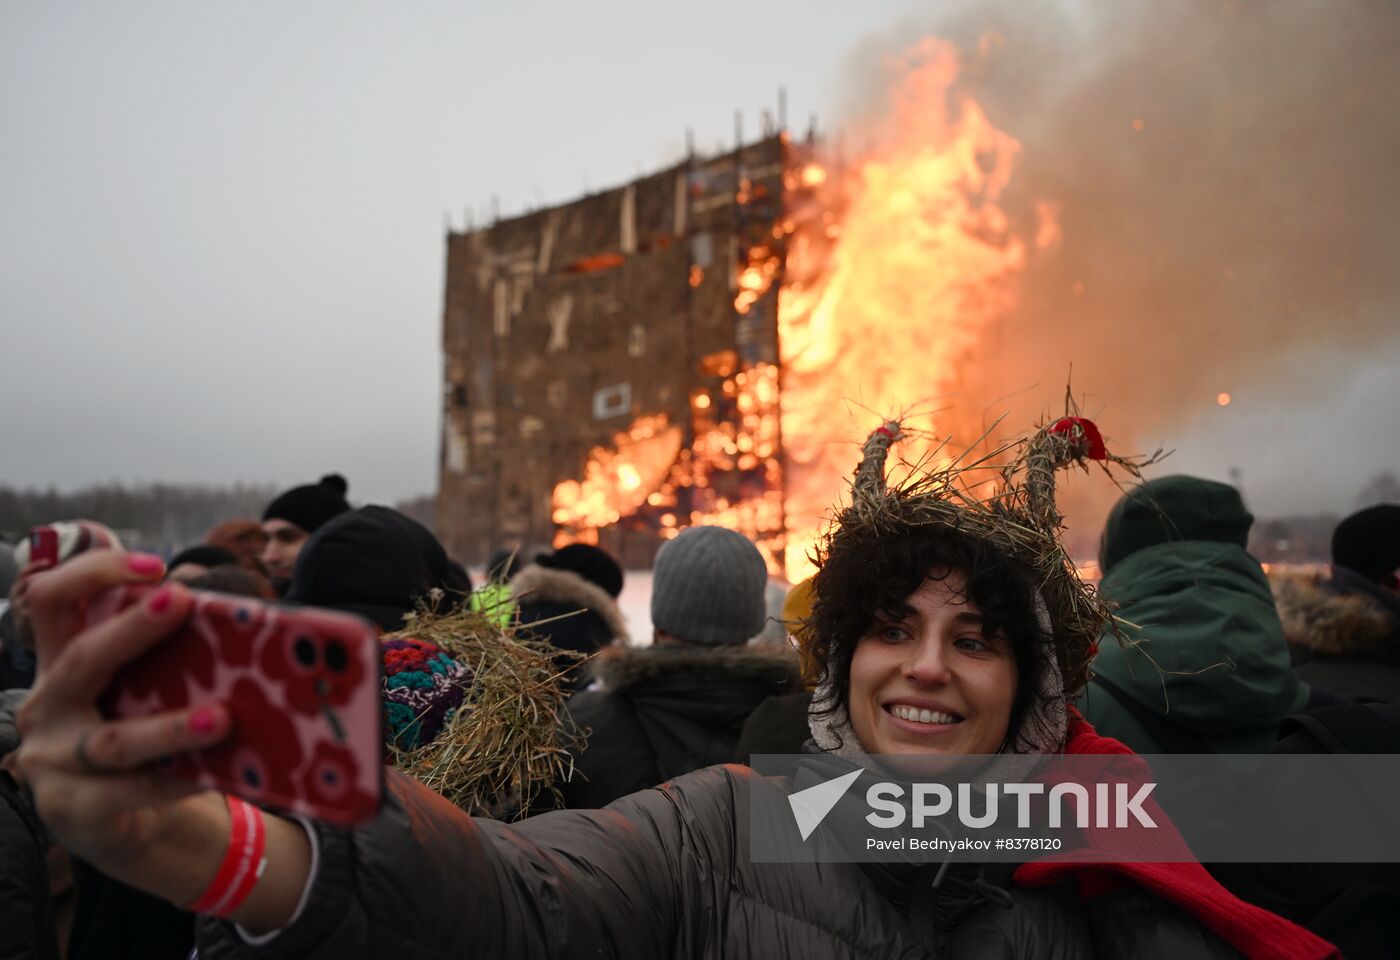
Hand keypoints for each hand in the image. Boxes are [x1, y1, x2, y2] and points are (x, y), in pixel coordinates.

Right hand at [12, 550, 231, 893]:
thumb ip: (166, 659)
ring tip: (222, 717)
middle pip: (82, 658)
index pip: (52, 600)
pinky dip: (176, 778)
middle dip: (133, 628)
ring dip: (171, 728)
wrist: (127, 826)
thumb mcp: (143, 692)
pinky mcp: (72, 810)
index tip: (154, 566)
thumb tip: (245, 624)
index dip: (92, 573)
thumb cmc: (144, 741)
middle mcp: (47, 705)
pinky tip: (215, 769)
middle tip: (182, 600)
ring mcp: (52, 761)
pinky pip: (130, 792)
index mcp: (61, 664)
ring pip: (114, 741)